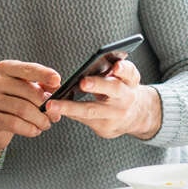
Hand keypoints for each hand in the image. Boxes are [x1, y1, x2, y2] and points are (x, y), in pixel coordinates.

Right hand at [0, 60, 61, 160]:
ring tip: (46, 124)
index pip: (26, 68)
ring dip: (39, 119)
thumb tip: (58, 88)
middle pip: (26, 90)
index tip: (57, 80)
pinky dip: (29, 129)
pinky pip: (13, 123)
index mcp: (5, 69)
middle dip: (45, 104)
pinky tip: (35, 131)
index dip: (42, 74)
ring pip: (21, 109)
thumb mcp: (28, 92)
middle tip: (56, 115)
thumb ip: (43, 87)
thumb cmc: (14, 103)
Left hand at [43, 58, 160, 139]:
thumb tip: (94, 60)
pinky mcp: (105, 128)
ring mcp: (116, 115)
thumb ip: (113, 70)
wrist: (135, 116)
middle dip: (98, 85)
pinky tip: (53, 108)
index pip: (130, 73)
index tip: (116, 65)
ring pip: (92, 110)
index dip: (123, 69)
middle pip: (114, 90)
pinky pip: (82, 119)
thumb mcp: (123, 78)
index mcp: (130, 81)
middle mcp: (126, 98)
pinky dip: (67, 112)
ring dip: (70, 107)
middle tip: (83, 82)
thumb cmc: (121, 90)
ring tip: (52, 105)